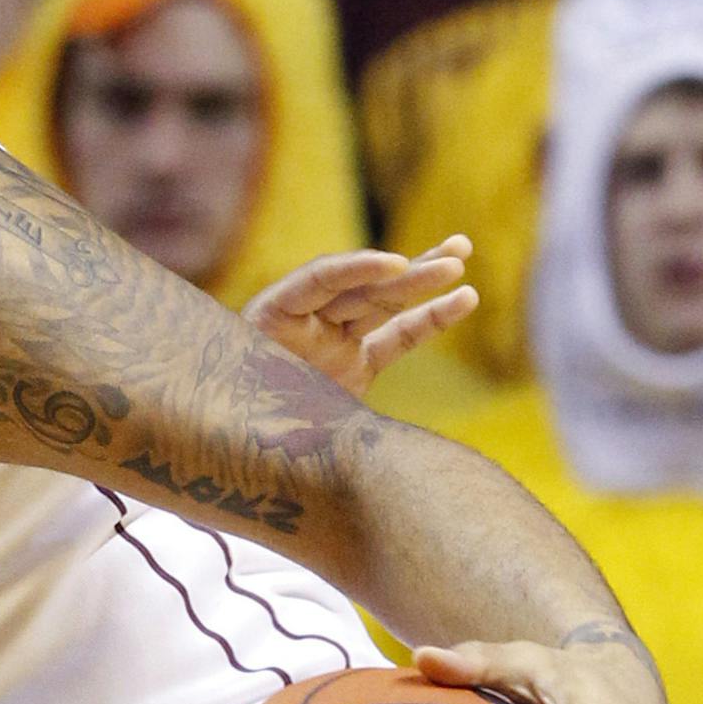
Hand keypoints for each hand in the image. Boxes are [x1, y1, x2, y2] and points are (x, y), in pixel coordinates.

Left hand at [241, 237, 476, 398]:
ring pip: (382, 304)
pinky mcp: (355, 365)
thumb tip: (297, 382)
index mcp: (269, 317)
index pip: (317, 279)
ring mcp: (332, 341)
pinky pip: (396, 338)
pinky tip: (465, 298)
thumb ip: (279, 381)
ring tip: (462, 251)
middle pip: (358, 287)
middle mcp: (304, 322)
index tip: (395, 264)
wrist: (241, 452)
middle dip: (405, 272)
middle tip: (454, 253)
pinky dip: (427, 320)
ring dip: (422, 279)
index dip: (355, 269)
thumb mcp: (249, 399)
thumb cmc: (238, 420)